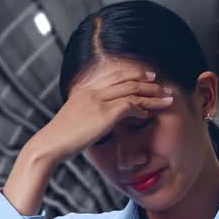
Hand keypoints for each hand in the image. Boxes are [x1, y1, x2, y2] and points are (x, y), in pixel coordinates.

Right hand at [27, 68, 173, 163]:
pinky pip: (130, 106)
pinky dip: (142, 110)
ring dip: (153, 96)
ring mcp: (99, 101)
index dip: (134, 74)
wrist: (50, 144)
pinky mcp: (104, 114)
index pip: (115, 75)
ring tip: (168, 99)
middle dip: (149, 82)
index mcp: (85, 90)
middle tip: (164, 86)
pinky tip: (149, 115)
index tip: (148, 76)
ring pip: (133, 92)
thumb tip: (95, 121)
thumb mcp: (73, 120)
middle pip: (127, 80)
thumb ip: (87, 115)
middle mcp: (93, 91)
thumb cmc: (60, 138)